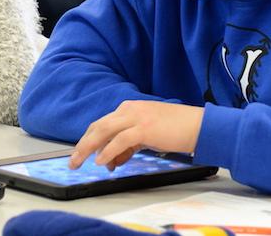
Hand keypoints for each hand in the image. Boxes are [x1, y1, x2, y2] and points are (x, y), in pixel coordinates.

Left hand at [68, 100, 203, 170]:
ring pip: (104, 131)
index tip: (82, 155)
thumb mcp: (147, 136)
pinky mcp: (144, 128)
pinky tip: (101, 162)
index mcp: (130, 109)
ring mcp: (136, 117)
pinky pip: (119, 140)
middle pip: (98, 126)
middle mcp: (130, 109)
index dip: (90, 140)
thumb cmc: (175, 130)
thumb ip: (128, 146)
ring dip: (88, 148)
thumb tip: (111, 161)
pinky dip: (108, 151)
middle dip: (83, 144)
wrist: (197, 125)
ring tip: (79, 163)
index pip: (102, 124)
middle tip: (73, 160)